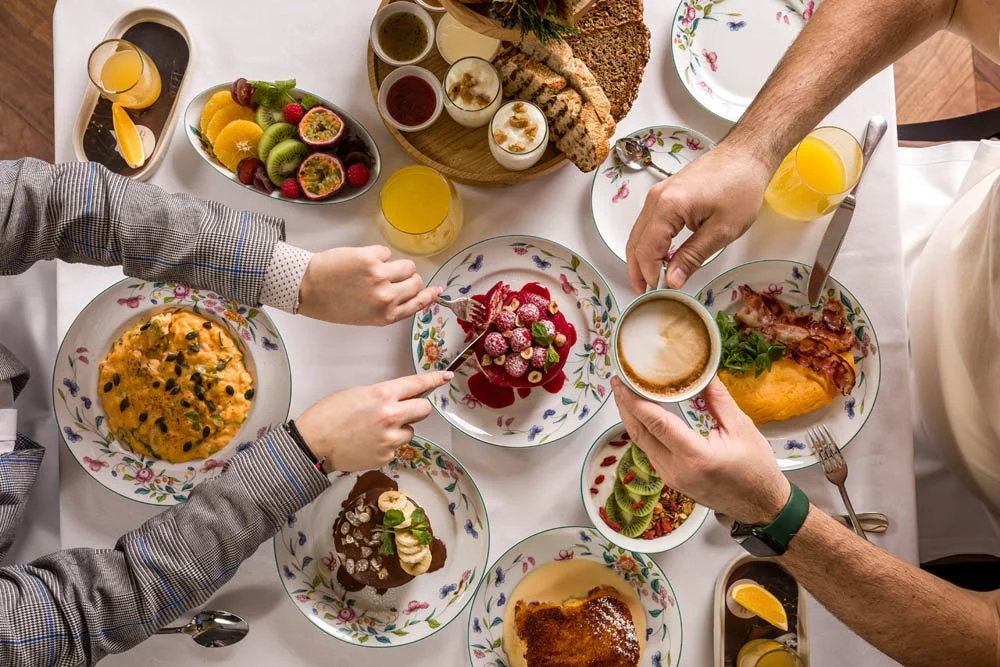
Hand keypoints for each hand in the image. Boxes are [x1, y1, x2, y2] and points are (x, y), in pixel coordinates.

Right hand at [295, 371, 451, 471]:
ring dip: (400, 429)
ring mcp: (390, 439)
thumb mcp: (358, 393)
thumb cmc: (329, 415)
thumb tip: (400, 397)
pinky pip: (395, 447)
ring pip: (409, 431)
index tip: (445, 377)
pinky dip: (386, 445)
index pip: (417, 385)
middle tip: (403, 411)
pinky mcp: (386, 456)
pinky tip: (368, 442)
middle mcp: (391, 416)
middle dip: (417, 409)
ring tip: (374, 430)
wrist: (313, 443)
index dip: (434, 380)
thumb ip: (383, 395)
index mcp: (383, 395)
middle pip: (424, 411)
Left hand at [298, 246, 440, 325]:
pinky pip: (386, 252)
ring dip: (394, 264)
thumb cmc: (331, 304)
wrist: (307, 288)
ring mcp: (380, 277)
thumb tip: (407, 294)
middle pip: (415, 282)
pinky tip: (360, 261)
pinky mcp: (371, 259)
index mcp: (385, 316)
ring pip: (406, 265)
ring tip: (376, 267)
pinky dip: (376, 254)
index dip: (428, 296)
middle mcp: (386, 298)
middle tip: (392, 276)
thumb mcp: (364, 316)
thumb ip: (387, 307)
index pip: (418, 304)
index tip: (436, 290)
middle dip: (407, 278)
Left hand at [611, 376, 789, 524]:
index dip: (636, 401)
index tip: (624, 382)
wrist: (761, 506)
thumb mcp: (741, 428)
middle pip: (640, 434)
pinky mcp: (671, 480)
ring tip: (626, 394)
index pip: (657, 424)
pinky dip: (643, 432)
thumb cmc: (756, 470)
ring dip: (631, 419)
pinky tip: (643, 416)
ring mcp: (671, 478)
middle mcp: (677, 470)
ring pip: (642, 444)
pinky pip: (650, 452)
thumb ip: (718, 400)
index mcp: (695, 456)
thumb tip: (703, 373)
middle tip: (618, 382)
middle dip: (625, 406)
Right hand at [626, 144, 771, 292]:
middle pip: (635, 242)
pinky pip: (647, 223)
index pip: (648, 249)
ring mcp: (658, 194)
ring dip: (640, 256)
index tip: (658, 290)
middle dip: (637, 269)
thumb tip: (673, 280)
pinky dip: (648, 242)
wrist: (746, 154)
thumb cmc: (740, 186)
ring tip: (649, 278)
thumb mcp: (721, 230)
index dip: (650, 273)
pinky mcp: (664, 193)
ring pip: (638, 232)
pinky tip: (659, 256)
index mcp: (668, 206)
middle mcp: (656, 198)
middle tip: (644, 291)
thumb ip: (693, 256)